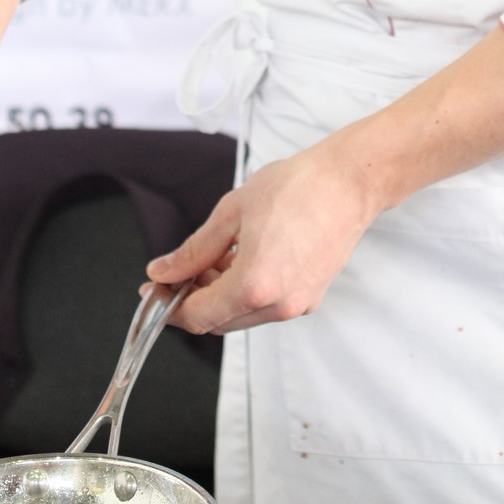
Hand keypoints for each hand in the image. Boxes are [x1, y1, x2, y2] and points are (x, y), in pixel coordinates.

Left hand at [144, 137, 381, 334]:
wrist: (350, 182)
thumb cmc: (299, 187)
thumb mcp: (232, 212)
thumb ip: (193, 250)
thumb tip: (164, 271)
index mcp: (254, 285)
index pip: (197, 316)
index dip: (169, 306)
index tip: (154, 292)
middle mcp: (278, 305)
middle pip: (218, 321)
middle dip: (194, 299)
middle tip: (180, 270)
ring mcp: (298, 305)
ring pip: (242, 315)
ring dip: (220, 295)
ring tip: (216, 256)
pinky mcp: (311, 298)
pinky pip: (266, 305)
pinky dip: (246, 291)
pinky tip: (243, 258)